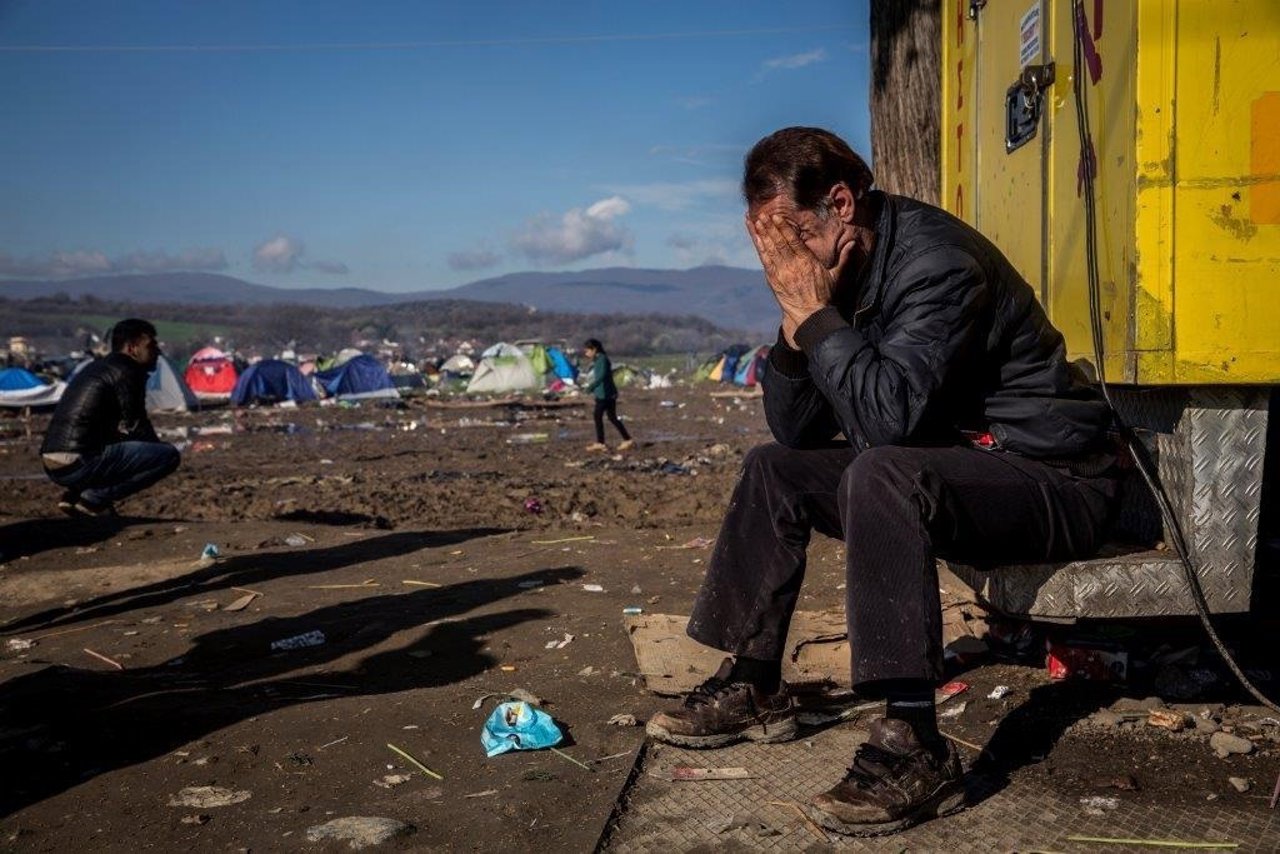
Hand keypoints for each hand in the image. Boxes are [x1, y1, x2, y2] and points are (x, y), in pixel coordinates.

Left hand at [748, 213, 854, 338]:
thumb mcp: (835, 276)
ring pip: (771, 249)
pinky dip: (760, 247)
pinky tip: (756, 237)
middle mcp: (793, 265)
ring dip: (763, 234)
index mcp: (807, 261)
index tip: (777, 217)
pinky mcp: (773, 279)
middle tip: (764, 214)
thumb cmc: (823, 296)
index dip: (784, 228)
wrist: (809, 315)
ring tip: (756, 220)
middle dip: (771, 227)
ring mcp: (781, 272)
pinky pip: (765, 260)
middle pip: (780, 242)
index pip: (794, 241)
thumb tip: (854, 243)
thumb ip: (844, 258)